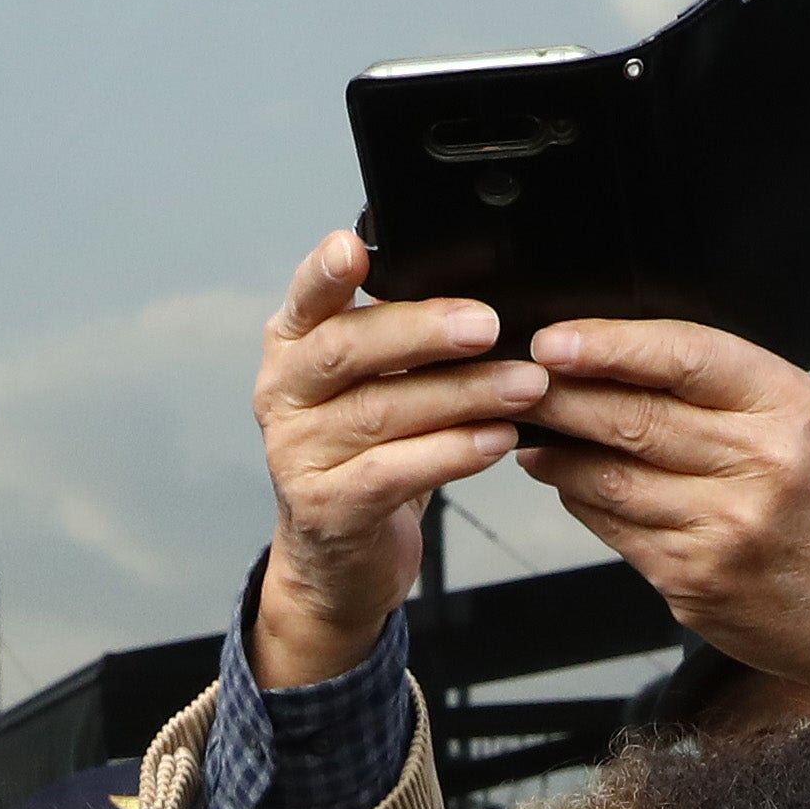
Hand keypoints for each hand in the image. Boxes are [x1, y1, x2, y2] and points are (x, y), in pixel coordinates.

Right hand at [250, 230, 546, 692]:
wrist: (339, 559)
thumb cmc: (367, 454)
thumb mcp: (373, 385)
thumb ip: (399, 336)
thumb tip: (479, 296)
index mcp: (293, 346)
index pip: (307, 297)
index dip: (326, 272)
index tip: (354, 249)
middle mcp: (285, 394)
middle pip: (348, 349)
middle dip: (423, 331)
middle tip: (487, 326)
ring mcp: (298, 453)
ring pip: (382, 412)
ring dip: (462, 395)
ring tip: (524, 385)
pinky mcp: (328, 508)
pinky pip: (394, 473)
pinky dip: (452, 453)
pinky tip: (496, 440)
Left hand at [515, 317, 809, 716]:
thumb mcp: (797, 417)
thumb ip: (716, 386)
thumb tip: (607, 360)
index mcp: (786, 409)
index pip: (682, 358)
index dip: (608, 346)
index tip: (554, 342)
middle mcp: (760, 467)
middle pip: (633, 419)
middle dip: (561, 398)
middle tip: (518, 383)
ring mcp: (725, 530)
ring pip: (609, 479)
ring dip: (558, 454)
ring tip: (532, 433)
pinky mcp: (693, 580)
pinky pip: (615, 530)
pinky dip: (582, 502)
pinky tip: (571, 483)